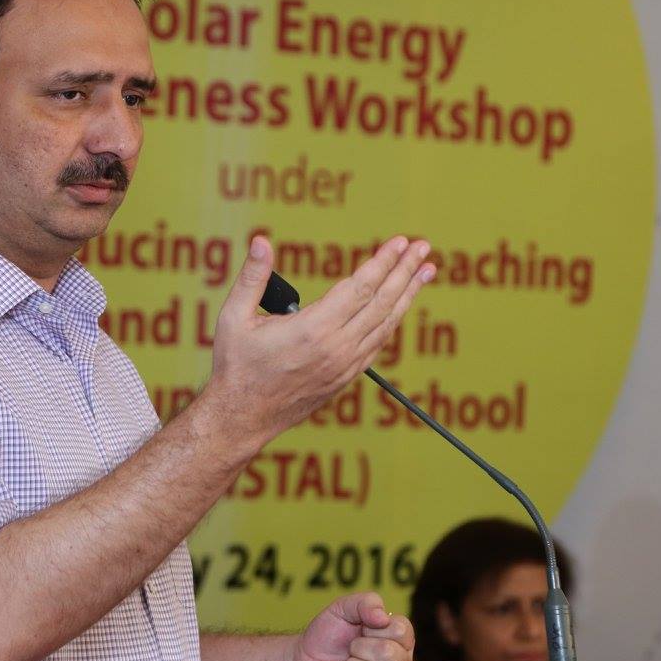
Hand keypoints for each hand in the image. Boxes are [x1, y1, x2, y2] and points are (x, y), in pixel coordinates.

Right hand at [203, 234, 433, 445]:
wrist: (242, 417)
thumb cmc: (236, 367)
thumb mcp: (235, 318)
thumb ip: (252, 278)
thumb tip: (261, 242)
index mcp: (313, 330)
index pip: (360, 288)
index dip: (382, 263)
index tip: (399, 242)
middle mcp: (336, 348)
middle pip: (382, 303)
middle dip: (405, 271)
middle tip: (423, 247)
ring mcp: (344, 366)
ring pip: (386, 324)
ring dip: (408, 294)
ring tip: (425, 271)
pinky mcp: (345, 377)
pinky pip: (378, 344)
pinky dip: (393, 320)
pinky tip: (400, 306)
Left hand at [289, 592, 414, 660]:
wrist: (306, 659)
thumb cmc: (328, 633)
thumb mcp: (344, 607)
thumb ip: (366, 602)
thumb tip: (383, 617)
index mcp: (399, 636)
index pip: (402, 629)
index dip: (374, 626)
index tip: (362, 627)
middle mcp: (401, 659)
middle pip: (390, 651)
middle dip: (361, 645)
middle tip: (352, 646)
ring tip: (350, 660)